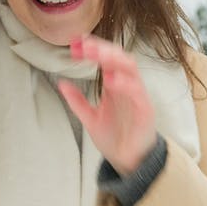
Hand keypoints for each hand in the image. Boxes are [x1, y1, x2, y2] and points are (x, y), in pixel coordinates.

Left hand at [57, 33, 156, 175]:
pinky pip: (137, 92)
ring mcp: (137, 96)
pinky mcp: (145, 110)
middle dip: (101, 48)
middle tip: (84, 45)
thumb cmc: (114, 138)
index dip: (92, 49)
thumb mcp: (90, 118)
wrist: (128, 162)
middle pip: (118, 58)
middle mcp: (126, 86)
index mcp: (114, 85)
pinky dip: (124, 83)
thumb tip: (61, 83)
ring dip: (113, 59)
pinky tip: (110, 79)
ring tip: (96, 54)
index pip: (106, 59)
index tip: (75, 43)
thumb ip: (77, 101)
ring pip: (130, 68)